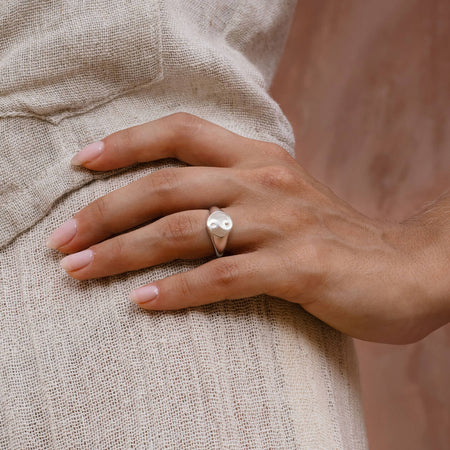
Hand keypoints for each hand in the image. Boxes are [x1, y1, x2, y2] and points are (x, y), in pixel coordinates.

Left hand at [46, 113, 448, 343]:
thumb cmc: (334, 237)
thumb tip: (173, 202)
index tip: (82, 163)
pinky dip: (178, 290)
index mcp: (260, 158)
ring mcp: (283, 224)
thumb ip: (235, 190)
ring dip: (124, 252)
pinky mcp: (299, 268)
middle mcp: (266, 182)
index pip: (181, 132)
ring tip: (80, 271)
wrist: (406, 268)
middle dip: (105, 211)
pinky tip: (142, 303)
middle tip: (62, 240)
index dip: (127, 142)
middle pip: (166, 186)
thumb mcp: (282, 197)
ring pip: (184, 231)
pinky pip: (223, 277)